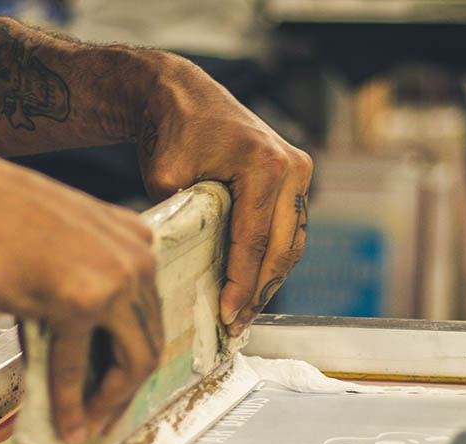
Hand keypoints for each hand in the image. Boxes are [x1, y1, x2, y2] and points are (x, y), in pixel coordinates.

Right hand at [0, 145, 163, 443]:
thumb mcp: (66, 244)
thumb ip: (89, 282)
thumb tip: (89, 349)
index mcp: (136, 239)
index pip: (149, 312)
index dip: (134, 357)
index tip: (121, 384)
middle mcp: (135, 258)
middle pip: (147, 340)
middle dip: (127, 387)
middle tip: (107, 415)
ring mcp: (112, 279)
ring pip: (132, 360)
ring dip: (109, 401)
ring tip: (89, 425)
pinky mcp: (78, 300)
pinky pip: (77, 365)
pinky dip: (72, 403)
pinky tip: (66, 424)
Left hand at [136, 55, 312, 335]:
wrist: (181, 95)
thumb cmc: (170, 133)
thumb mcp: (167, 180)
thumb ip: (184, 223)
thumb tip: (188, 275)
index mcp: (264, 166)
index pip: (255, 242)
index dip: (241, 285)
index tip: (227, 317)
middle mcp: (291, 168)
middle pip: (281, 248)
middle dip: (259, 292)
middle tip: (236, 327)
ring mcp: (298, 170)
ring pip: (292, 242)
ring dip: (270, 280)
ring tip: (246, 314)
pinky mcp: (294, 176)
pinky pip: (290, 227)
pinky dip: (274, 258)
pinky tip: (255, 283)